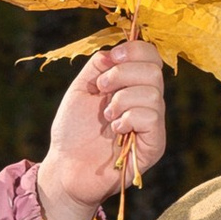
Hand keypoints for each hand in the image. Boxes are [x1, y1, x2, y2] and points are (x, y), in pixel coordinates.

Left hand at [35, 42, 167, 219]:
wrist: (66, 168)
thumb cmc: (73, 132)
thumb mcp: (82, 89)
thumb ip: (98, 66)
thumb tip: (112, 51)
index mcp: (132, 85)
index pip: (150, 57)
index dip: (134, 50)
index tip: (109, 60)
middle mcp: (146, 102)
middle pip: (154, 70)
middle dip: (123, 73)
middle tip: (101, 89)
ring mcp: (152, 125)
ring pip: (153, 93)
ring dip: (122, 99)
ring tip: (106, 116)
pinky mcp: (153, 146)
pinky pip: (152, 118)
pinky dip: (130, 118)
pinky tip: (115, 130)